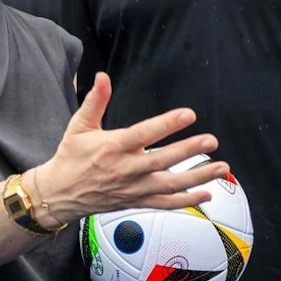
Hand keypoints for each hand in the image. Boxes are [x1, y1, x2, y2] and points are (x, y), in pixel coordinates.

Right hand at [33, 72, 226, 226]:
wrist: (58, 194)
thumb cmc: (70, 157)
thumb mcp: (79, 125)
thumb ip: (95, 100)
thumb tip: (103, 76)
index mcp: (112, 147)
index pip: (143, 134)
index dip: (167, 124)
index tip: (188, 114)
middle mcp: (125, 170)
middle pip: (162, 160)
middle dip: (189, 150)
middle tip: (211, 140)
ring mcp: (132, 188)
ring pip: (170, 185)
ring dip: (198, 177)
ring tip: (222, 167)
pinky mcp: (136, 202)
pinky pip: (165, 204)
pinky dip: (187, 201)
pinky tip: (207, 193)